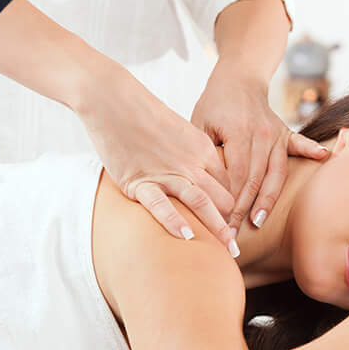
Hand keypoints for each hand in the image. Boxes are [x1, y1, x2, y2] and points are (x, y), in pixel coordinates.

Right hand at [77, 64, 236, 250]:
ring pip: (200, 201)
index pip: (227, 183)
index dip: (233, 205)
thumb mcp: (177, 130)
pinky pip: (160, 204)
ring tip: (229, 251)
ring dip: (217, 228)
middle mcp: (189, 161)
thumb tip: (195, 177)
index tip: (236, 224)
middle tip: (238, 247)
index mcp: (202, 148)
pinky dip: (173, 220)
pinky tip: (186, 237)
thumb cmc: (141, 111)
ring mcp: (165, 171)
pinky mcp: (138, 179)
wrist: (110, 99)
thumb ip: (190, 154)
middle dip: (232, 222)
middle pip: (220, 196)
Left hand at [191, 64, 328, 235]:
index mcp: (237, 131)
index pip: (235, 174)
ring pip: (275, 172)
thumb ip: (203, 152)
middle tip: (235, 233)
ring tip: (260, 221)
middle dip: (244, 209)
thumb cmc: (213, 104)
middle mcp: (260, 133)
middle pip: (255, 178)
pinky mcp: (284, 132)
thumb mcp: (199, 123)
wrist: (237, 78)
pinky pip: (299, 144)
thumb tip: (201, 187)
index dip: (229, 200)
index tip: (221, 221)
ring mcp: (275, 132)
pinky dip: (311, 151)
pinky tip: (324, 158)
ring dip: (268, 198)